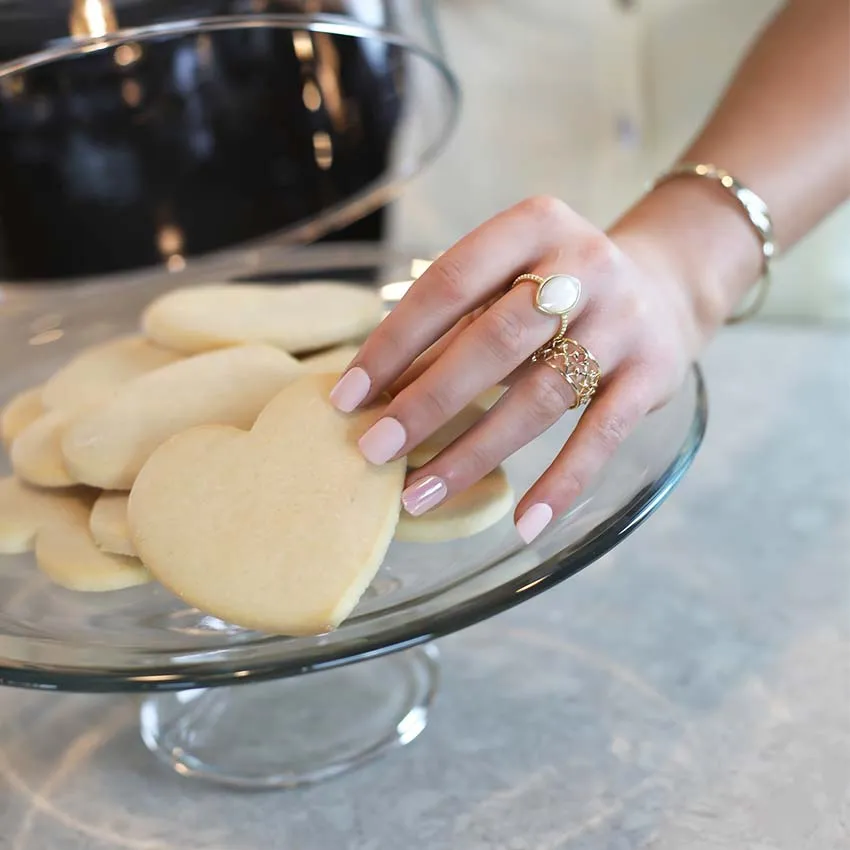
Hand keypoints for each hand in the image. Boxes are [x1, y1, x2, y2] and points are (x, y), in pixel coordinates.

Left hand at [329, 195, 712, 542]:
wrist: (666, 284)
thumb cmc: (558, 287)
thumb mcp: (508, 283)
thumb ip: (452, 328)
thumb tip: (375, 397)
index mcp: (533, 225)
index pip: (448, 285)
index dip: (392, 344)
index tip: (346, 398)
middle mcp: (583, 264)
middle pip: (493, 340)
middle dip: (427, 402)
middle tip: (375, 450)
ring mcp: (623, 320)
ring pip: (539, 397)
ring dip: (474, 452)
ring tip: (420, 495)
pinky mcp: (652, 373)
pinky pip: (602, 436)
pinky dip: (562, 482)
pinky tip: (523, 525)